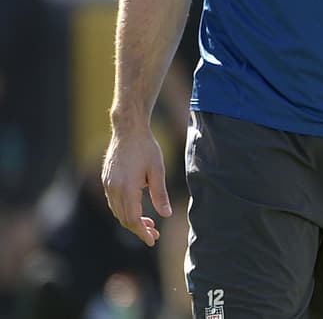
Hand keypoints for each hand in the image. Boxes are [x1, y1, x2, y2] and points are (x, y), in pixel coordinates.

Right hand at [101, 126, 170, 246]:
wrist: (128, 130)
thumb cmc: (146, 148)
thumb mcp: (158, 170)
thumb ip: (160, 194)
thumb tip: (166, 215)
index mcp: (126, 188)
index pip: (133, 219)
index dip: (142, 232)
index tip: (152, 240)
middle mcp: (113, 189)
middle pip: (124, 218)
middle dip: (138, 229)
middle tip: (154, 234)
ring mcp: (108, 185)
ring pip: (117, 212)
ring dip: (131, 220)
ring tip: (148, 224)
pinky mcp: (106, 181)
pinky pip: (114, 202)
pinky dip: (124, 210)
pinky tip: (137, 209)